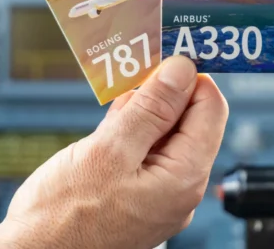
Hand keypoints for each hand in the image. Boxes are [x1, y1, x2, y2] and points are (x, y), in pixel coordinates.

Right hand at [0, 56, 228, 248]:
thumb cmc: (62, 219)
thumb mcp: (109, 151)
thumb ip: (151, 108)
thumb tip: (182, 71)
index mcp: (184, 178)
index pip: (210, 111)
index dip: (193, 78)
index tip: (170, 54)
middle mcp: (178, 187)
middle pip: (188, 120)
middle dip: (166, 89)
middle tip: (140, 63)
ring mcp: (156, 192)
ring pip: (163, 134)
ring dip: (147, 105)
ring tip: (124, 81)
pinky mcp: (134, 193)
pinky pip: (144, 151)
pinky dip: (133, 126)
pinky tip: (117, 109)